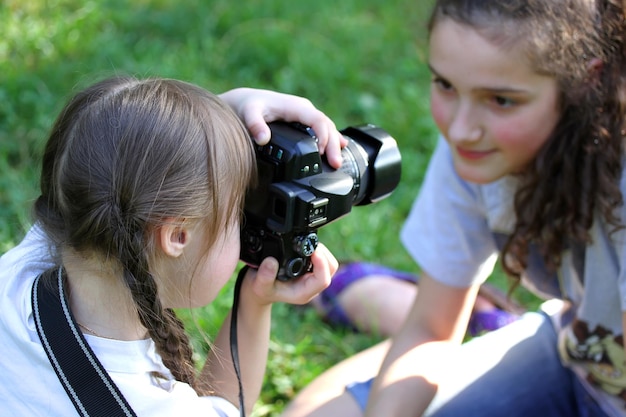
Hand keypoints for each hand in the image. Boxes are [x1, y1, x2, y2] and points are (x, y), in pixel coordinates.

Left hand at [219, 88, 347, 168]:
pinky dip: (331, 140)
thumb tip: (263, 138)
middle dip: (333, 145)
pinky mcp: (303, 123)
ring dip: (334, 145)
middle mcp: (304, 110)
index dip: (323, 135)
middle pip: (327, 126)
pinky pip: (322, 130)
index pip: (317, 119)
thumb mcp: (249, 113)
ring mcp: (305, 117)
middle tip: (335, 164)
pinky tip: (340, 149)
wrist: (244, 102)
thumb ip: (255, 124)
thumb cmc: (248, 106)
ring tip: (337, 163)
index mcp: (296, 106)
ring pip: (327, 129)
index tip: (320, 152)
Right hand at [243, 243, 337, 305]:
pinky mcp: (311, 270)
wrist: (259, 291)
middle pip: (330, 269)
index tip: (313, 251)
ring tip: (306, 245)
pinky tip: (305, 247)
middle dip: (323, 254)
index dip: (321, 264)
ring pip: (329, 263)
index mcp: (303, 293)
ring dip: (320, 251)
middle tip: (309, 245)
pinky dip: (316, 250)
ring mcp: (312, 278)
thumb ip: (264, 276)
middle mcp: (311, 286)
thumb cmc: (261, 290)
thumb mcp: (258, 284)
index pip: (323, 280)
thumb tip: (272, 261)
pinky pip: (322, 259)